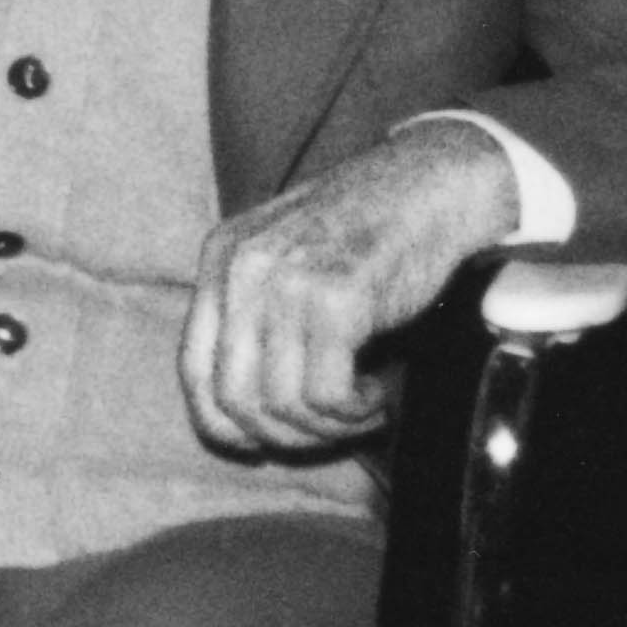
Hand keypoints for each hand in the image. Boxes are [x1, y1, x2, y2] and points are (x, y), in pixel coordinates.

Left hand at [182, 121, 523, 457]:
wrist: (433, 184)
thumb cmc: (369, 232)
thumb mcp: (290, 259)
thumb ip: (258, 316)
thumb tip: (244, 416)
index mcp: (221, 258)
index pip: (193, 370)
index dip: (224, 424)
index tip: (265, 442)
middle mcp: (242, 268)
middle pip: (234, 398)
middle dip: (283, 435)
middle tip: (331, 429)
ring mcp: (286, 281)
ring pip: (282, 404)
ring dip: (329, 426)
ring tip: (363, 407)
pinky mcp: (336, 298)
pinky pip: (327, 394)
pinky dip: (356, 412)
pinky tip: (379, 392)